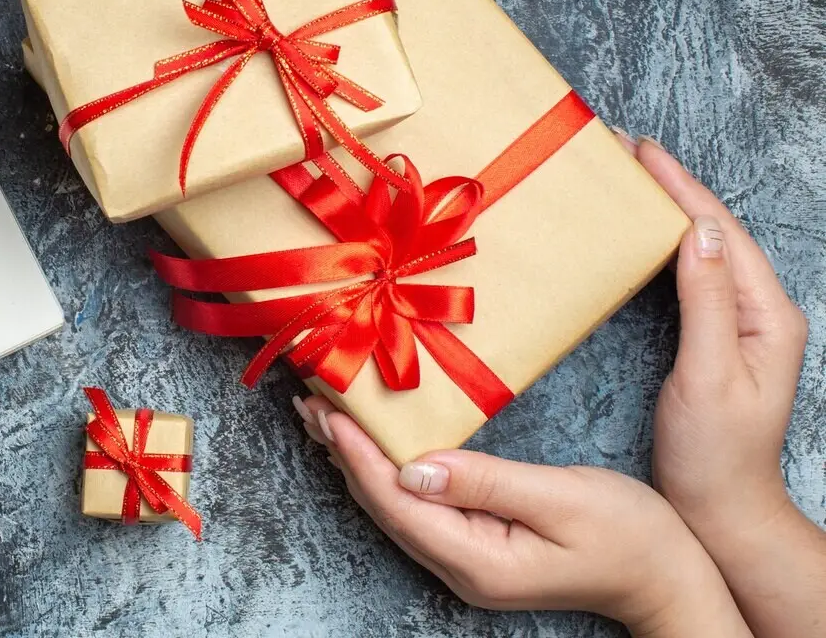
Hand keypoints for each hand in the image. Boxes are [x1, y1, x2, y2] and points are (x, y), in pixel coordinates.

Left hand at [295, 395, 749, 636]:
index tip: (326, 409)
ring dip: (355, 459)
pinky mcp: (475, 548)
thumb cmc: (631, 536)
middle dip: (341, 451)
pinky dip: (384, 469)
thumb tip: (415, 466)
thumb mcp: (562, 499)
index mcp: (477, 560)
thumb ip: (486, 482)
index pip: (396, 499)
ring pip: (392, 506)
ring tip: (321, 414)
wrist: (669, 579)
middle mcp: (459, 568)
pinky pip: (414, 506)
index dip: (356, 453)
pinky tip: (371, 445)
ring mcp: (465, 563)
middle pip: (382, 504)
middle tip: (307, 398)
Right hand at [626, 135, 825, 637]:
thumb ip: (707, 302)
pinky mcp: (717, 335)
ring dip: (666, 208)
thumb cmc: (715, 454)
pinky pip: (690, 272)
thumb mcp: (709, 376)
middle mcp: (760, 310)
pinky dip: (662, 242)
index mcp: (767, 314)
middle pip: (713, 230)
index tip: (640, 150)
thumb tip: (697, 231)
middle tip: (623, 149)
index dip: (679, 187)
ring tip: (629, 177)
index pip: (719, 231)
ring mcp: (740, 322)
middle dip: (671, 185)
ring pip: (702, 246)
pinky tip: (639, 232)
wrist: (722, 509)